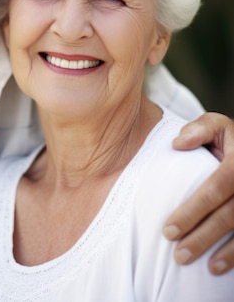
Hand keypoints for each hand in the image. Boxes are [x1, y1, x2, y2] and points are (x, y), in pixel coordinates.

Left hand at [163, 112, 233, 274]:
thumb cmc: (230, 141)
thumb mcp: (217, 126)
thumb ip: (199, 130)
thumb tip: (177, 144)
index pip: (215, 189)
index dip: (192, 211)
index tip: (167, 230)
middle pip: (229, 215)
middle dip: (202, 237)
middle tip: (177, 254)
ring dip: (225, 253)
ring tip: (200, 267)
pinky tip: (221, 268)